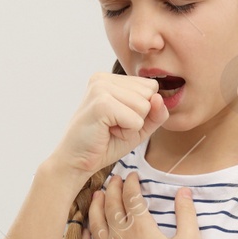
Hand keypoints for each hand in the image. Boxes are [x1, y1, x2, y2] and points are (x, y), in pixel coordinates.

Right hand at [47, 71, 167, 181]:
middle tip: (114, 126)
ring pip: (145, 106)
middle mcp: (104, 78)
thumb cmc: (106, 142)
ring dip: (132, 126)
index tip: (120, 119)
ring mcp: (101, 88)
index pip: (151, 87)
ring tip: (110, 128)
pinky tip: (107, 132)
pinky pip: (136, 120)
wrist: (77, 160)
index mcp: (111, 79)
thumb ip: (156, 113)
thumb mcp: (139, 126)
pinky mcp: (101, 104)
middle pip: (150, 94)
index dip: (143, 110)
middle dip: (139, 117)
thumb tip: (159, 97)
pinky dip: (127, 132)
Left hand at [79, 172, 203, 238]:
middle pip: (111, 206)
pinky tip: (85, 233)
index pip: (131, 197)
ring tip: (96, 197)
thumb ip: (187, 214)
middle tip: (113, 180)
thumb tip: (184, 192)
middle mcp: (120, 238)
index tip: (131, 176)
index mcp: (141, 227)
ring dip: (95, 208)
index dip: (130, 183)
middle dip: (112, 189)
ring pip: (95, 225)